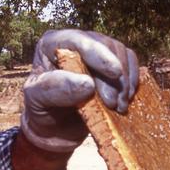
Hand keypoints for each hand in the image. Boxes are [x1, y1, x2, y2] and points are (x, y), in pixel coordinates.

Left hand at [20, 29, 138, 152]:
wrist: (53, 128)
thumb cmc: (40, 111)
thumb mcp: (36, 100)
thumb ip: (54, 89)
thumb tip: (87, 84)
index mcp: (52, 44)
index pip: (79, 41)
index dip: (100, 55)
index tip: (115, 73)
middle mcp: (77, 43)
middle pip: (105, 47)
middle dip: (114, 77)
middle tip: (112, 104)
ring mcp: (97, 53)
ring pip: (122, 54)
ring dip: (126, 81)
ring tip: (119, 106)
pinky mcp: (112, 67)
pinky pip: (131, 65)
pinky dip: (133, 82)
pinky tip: (126, 100)